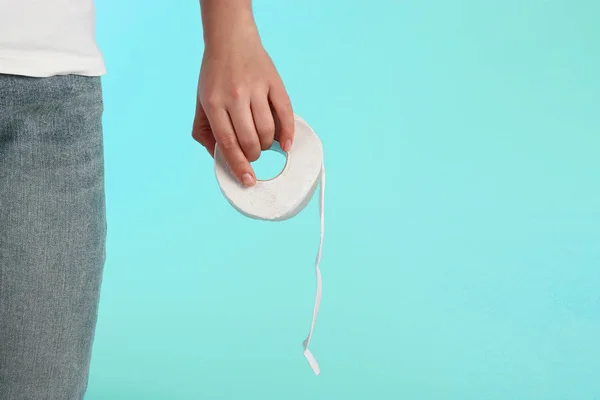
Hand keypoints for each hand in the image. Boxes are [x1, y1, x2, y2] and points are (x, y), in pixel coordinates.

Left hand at [192, 22, 293, 187]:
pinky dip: (288, 133)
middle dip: (253, 156)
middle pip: (250, 140)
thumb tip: (220, 158)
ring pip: (267, 131)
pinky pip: (285, 113)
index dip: (239, 165)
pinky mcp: (274, 83)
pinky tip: (286, 145)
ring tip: (264, 143)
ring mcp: (256, 89)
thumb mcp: (201, 103)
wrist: (230, 40)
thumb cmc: (215, 76)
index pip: (228, 143)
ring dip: (268, 145)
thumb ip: (205, 133)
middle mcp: (235, 96)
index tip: (247, 180)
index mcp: (214, 103)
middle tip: (253, 154)